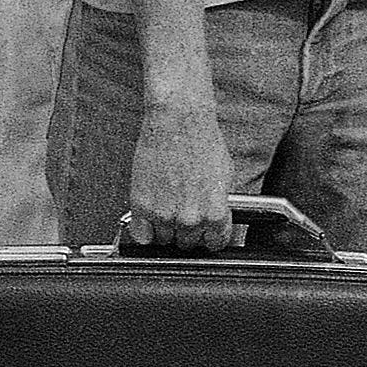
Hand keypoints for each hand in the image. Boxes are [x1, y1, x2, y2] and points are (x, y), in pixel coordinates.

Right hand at [123, 96, 232, 249]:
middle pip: (187, 243)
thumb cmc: (202, 142)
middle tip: (184, 212)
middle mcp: (190, 219)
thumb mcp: (224, 177)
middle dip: (187, 231)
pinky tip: (150, 218)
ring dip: (165, 229)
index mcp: (215, 213)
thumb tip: (214, 219)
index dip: (210, 237)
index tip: (205, 233)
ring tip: (168, 207)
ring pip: (164, 241)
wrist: (179, 122)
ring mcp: (164, 215)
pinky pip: (141, 236)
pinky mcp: (142, 207)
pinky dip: (144, 230)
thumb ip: (218, 204)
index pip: (214, 243)